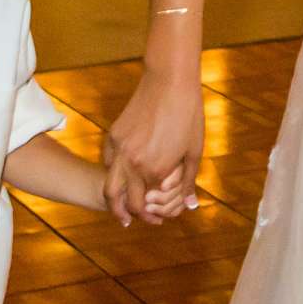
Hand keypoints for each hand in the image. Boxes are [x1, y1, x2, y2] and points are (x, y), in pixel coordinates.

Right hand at [103, 63, 204, 226]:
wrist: (169, 82)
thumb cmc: (188, 115)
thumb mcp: (194, 151)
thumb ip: (188, 181)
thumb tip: (190, 206)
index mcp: (155, 171)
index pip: (148, 204)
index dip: (153, 215)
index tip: (158, 219)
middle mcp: (133, 164)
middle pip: (126, 202)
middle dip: (132, 215)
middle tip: (134, 221)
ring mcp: (119, 150)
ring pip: (109, 187)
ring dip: (114, 203)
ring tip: (121, 212)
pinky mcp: (113, 136)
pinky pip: (108, 162)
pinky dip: (113, 174)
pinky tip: (121, 177)